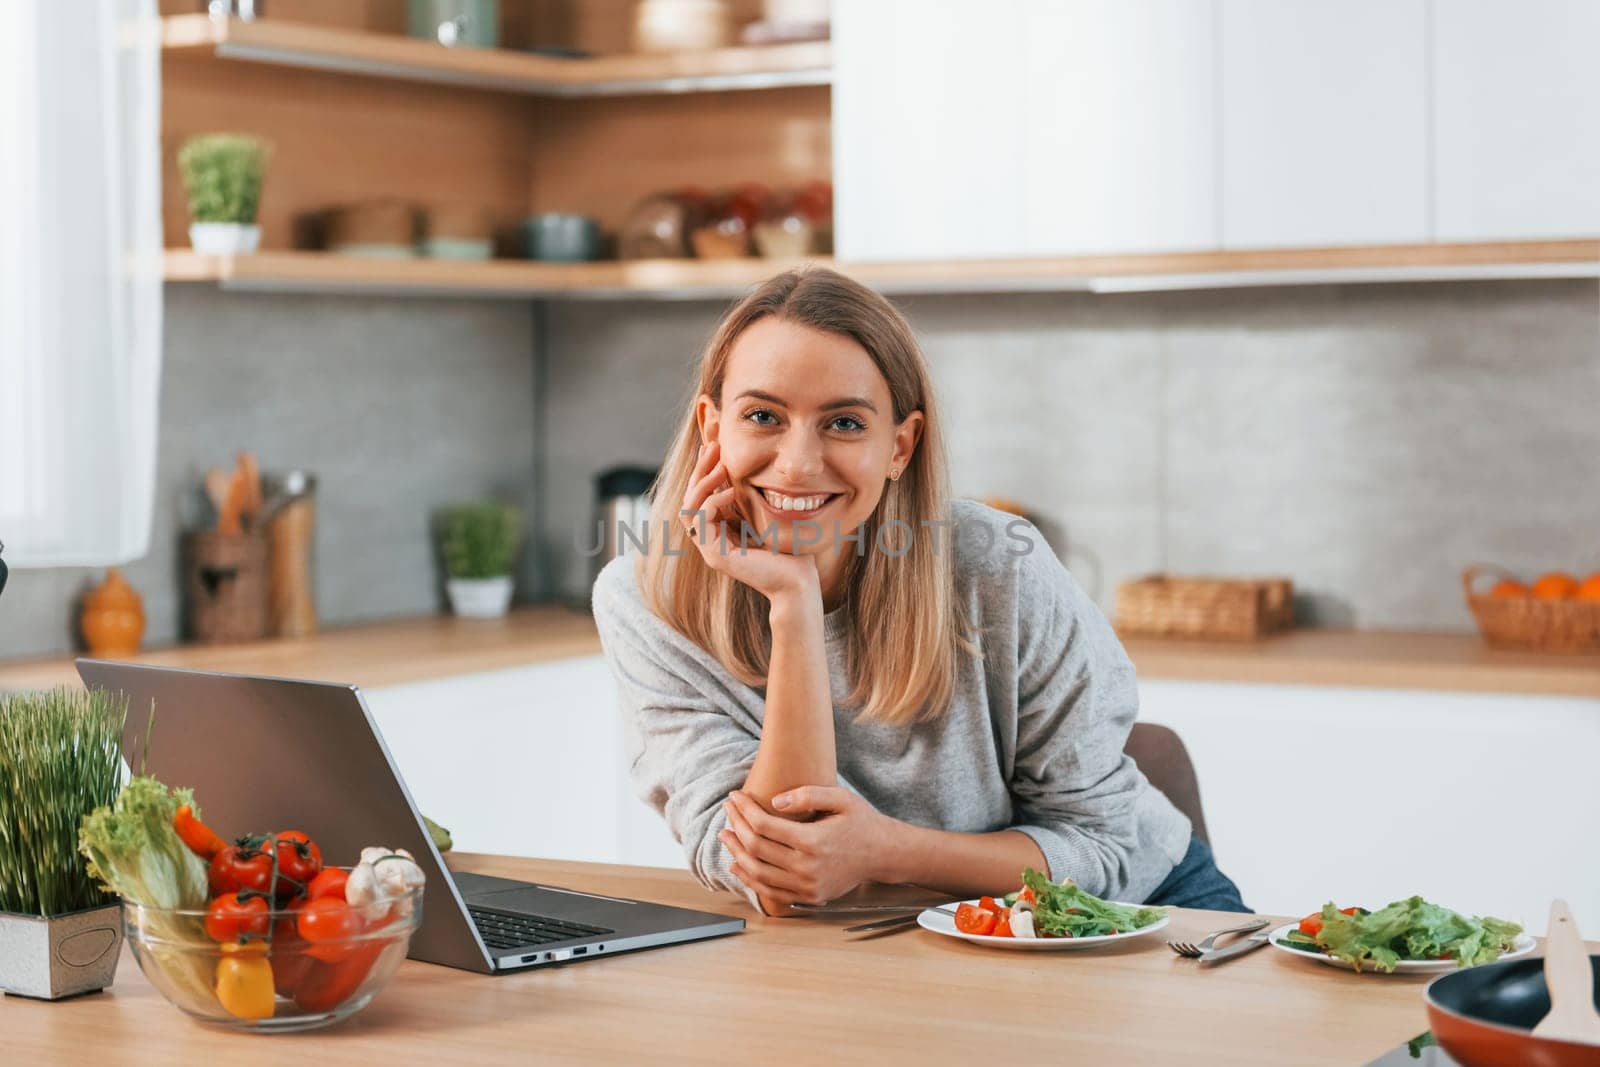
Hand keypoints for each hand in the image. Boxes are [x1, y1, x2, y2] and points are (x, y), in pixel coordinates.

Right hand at [681, 440, 819, 602]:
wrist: (798, 581)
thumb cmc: (788, 551)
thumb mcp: (764, 515)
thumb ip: (748, 499)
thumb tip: (742, 470)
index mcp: (719, 531)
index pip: (699, 497)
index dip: (703, 471)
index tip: (713, 447)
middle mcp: (710, 541)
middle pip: (689, 500)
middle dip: (700, 471)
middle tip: (713, 447)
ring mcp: (710, 550)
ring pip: (688, 510)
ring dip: (702, 484)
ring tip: (721, 466)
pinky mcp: (715, 556)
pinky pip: (700, 522)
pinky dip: (711, 503)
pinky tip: (729, 492)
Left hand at [718, 787, 897, 907]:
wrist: (882, 854)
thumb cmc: (861, 822)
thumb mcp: (840, 799)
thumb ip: (807, 795)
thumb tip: (774, 802)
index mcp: (813, 841)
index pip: (764, 825)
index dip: (744, 810)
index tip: (735, 796)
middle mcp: (807, 867)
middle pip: (756, 848)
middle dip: (736, 826)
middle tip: (727, 810)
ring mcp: (806, 886)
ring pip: (757, 873)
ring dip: (736, 853)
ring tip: (726, 835)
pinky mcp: (808, 897)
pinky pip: (770, 892)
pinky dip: (749, 879)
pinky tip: (737, 865)